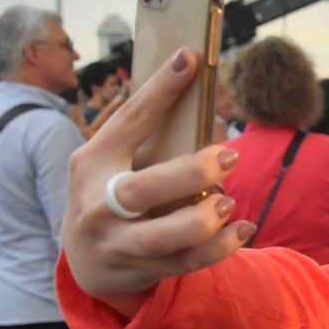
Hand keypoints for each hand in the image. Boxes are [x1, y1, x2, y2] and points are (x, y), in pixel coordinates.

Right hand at [62, 48, 250, 311]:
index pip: (128, 121)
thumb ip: (143, 133)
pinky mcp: (138, 270)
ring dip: (203, 220)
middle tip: (229, 154)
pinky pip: (184, 262)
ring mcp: (116, 242)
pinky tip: (243, 228)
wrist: (85, 259)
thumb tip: (193, 84)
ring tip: (229, 202)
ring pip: (163, 238)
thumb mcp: (111, 161)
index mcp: (92, 163)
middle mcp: (98, 204)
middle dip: (191, 173)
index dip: (160, 90)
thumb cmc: (109, 193)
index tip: (189, 58)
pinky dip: (219, 247)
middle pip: (142, 190)